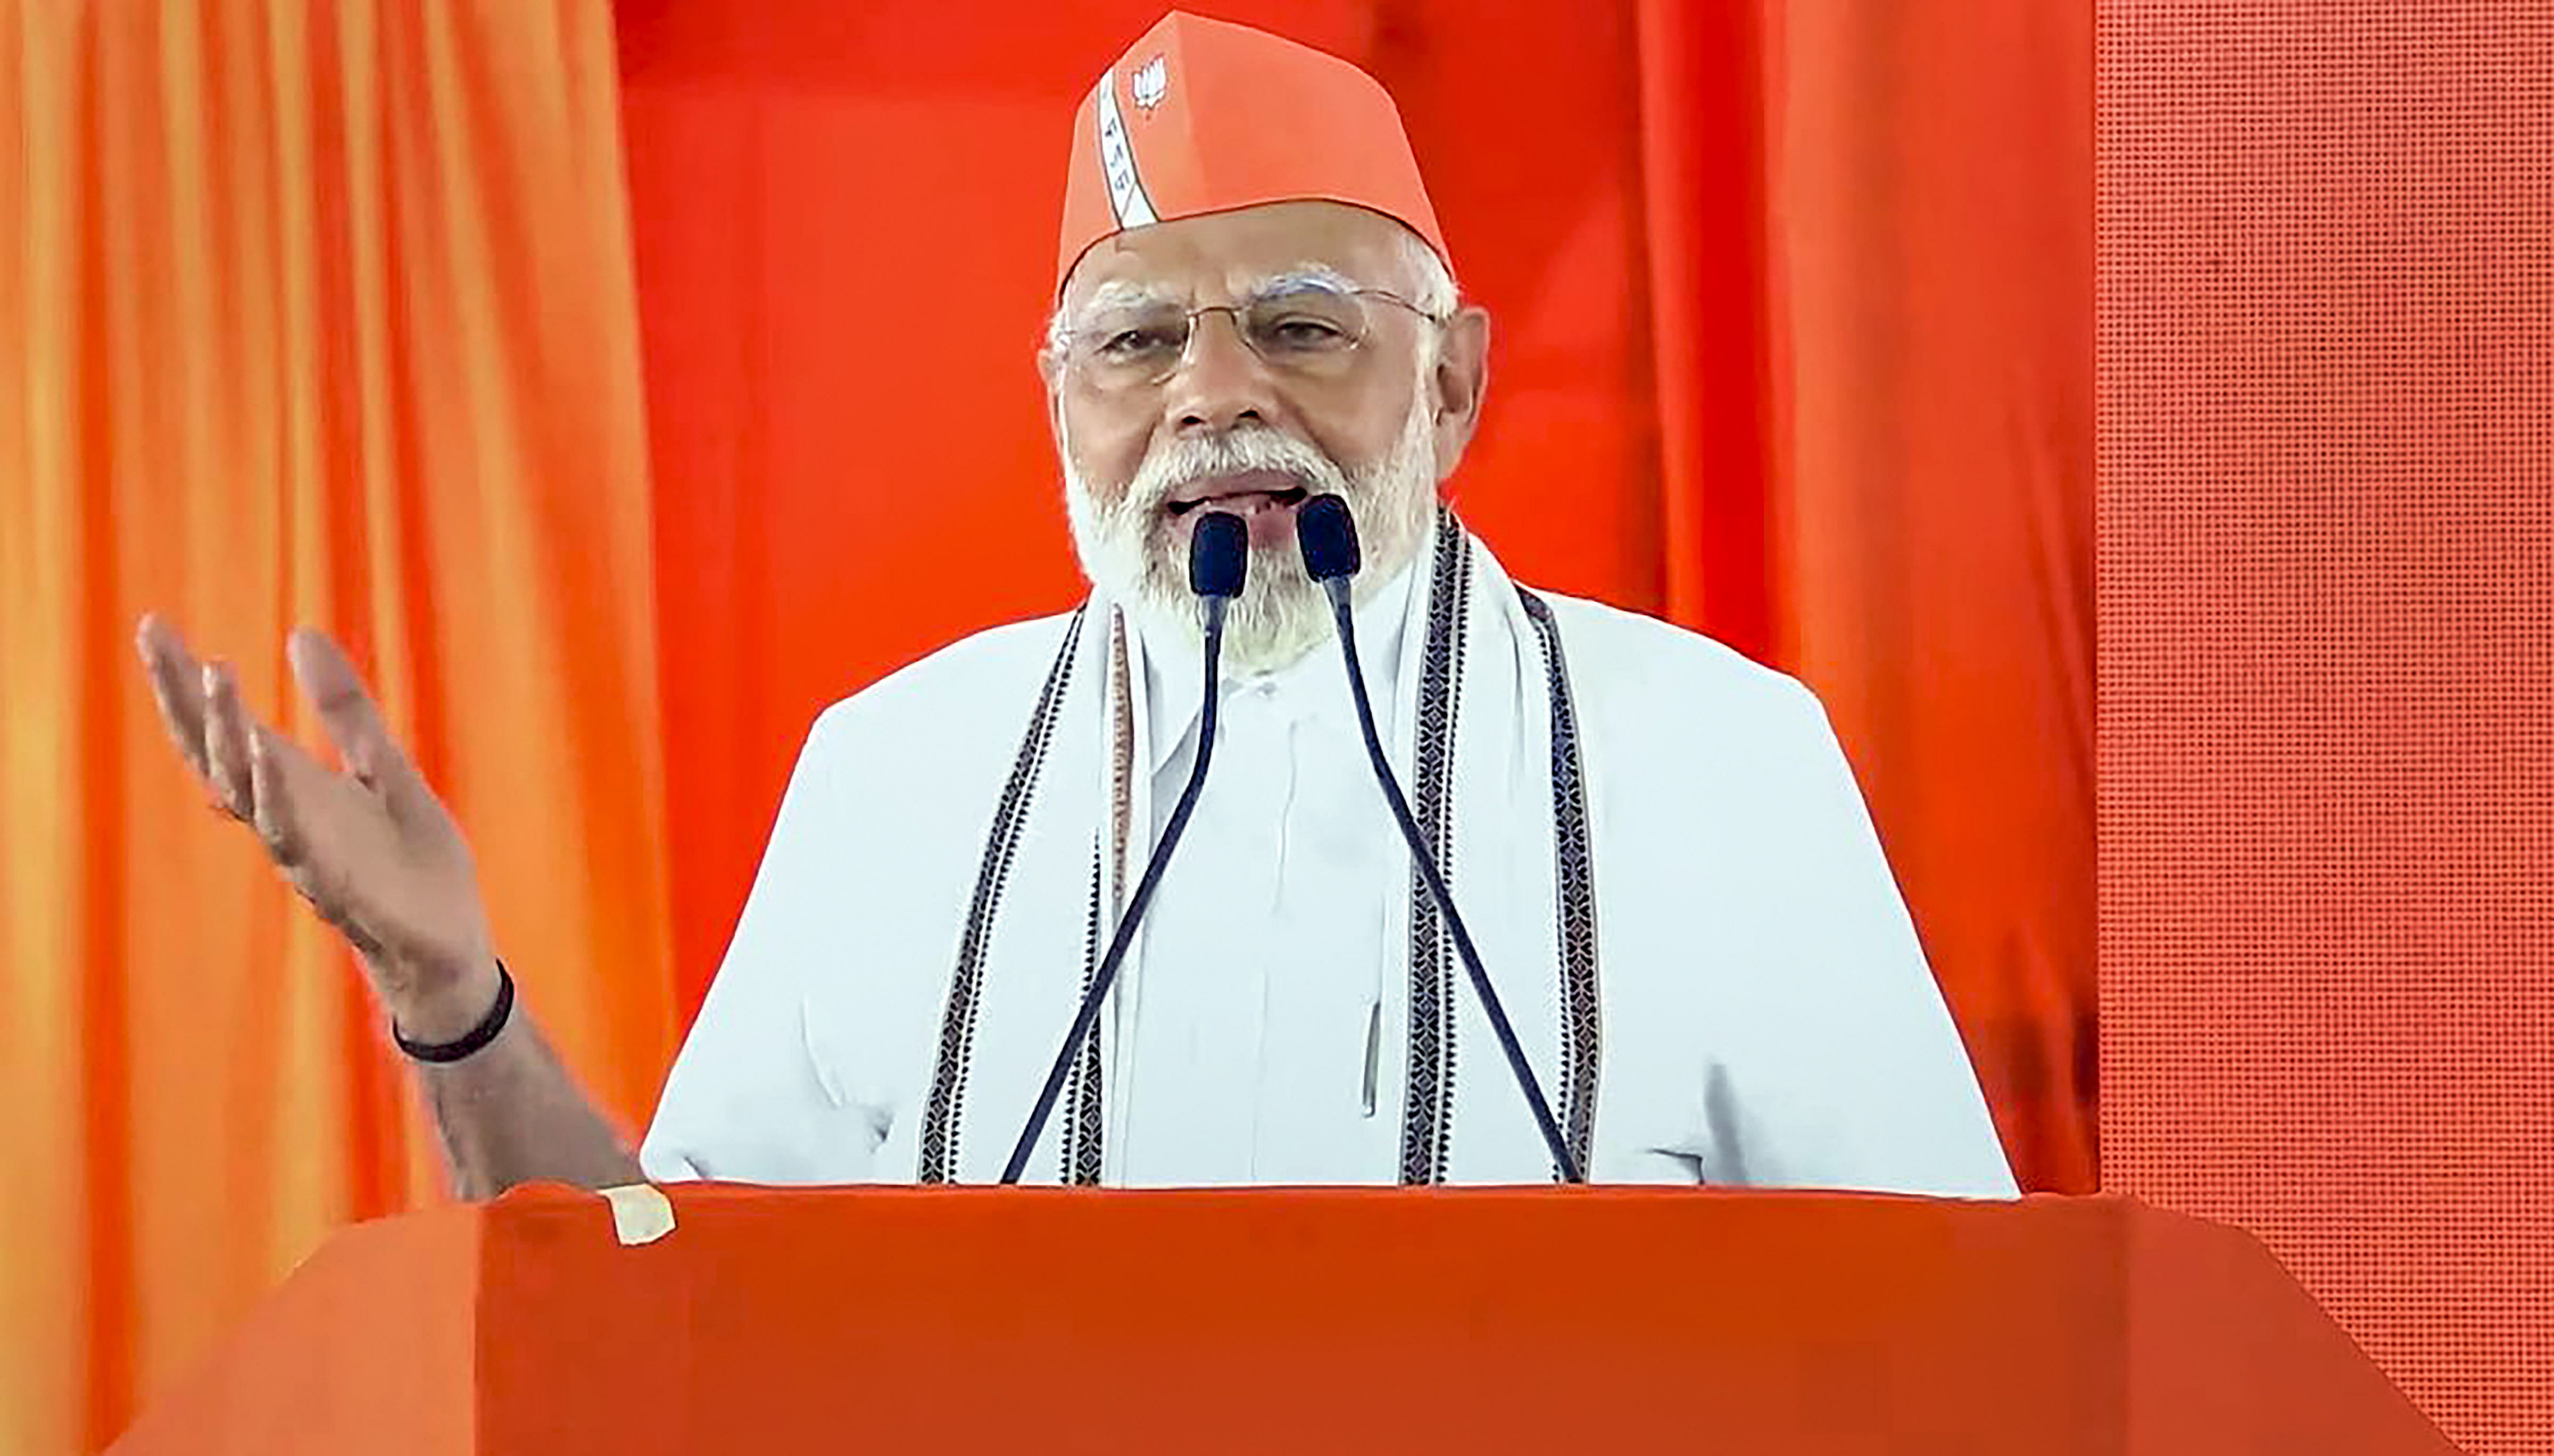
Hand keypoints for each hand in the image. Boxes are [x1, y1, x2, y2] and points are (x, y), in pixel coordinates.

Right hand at [135, 615, 500, 1040]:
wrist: (449, 945)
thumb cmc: (410, 864)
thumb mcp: (382, 767)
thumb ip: (344, 710)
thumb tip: (301, 635)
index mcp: (293, 787)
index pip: (223, 728)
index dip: (183, 681)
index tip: (152, 624)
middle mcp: (285, 817)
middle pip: (216, 753)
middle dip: (185, 697)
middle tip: (157, 636)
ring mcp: (306, 851)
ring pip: (249, 791)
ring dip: (231, 734)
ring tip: (215, 674)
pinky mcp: (341, 883)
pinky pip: (298, 837)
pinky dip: (280, 797)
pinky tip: (269, 753)